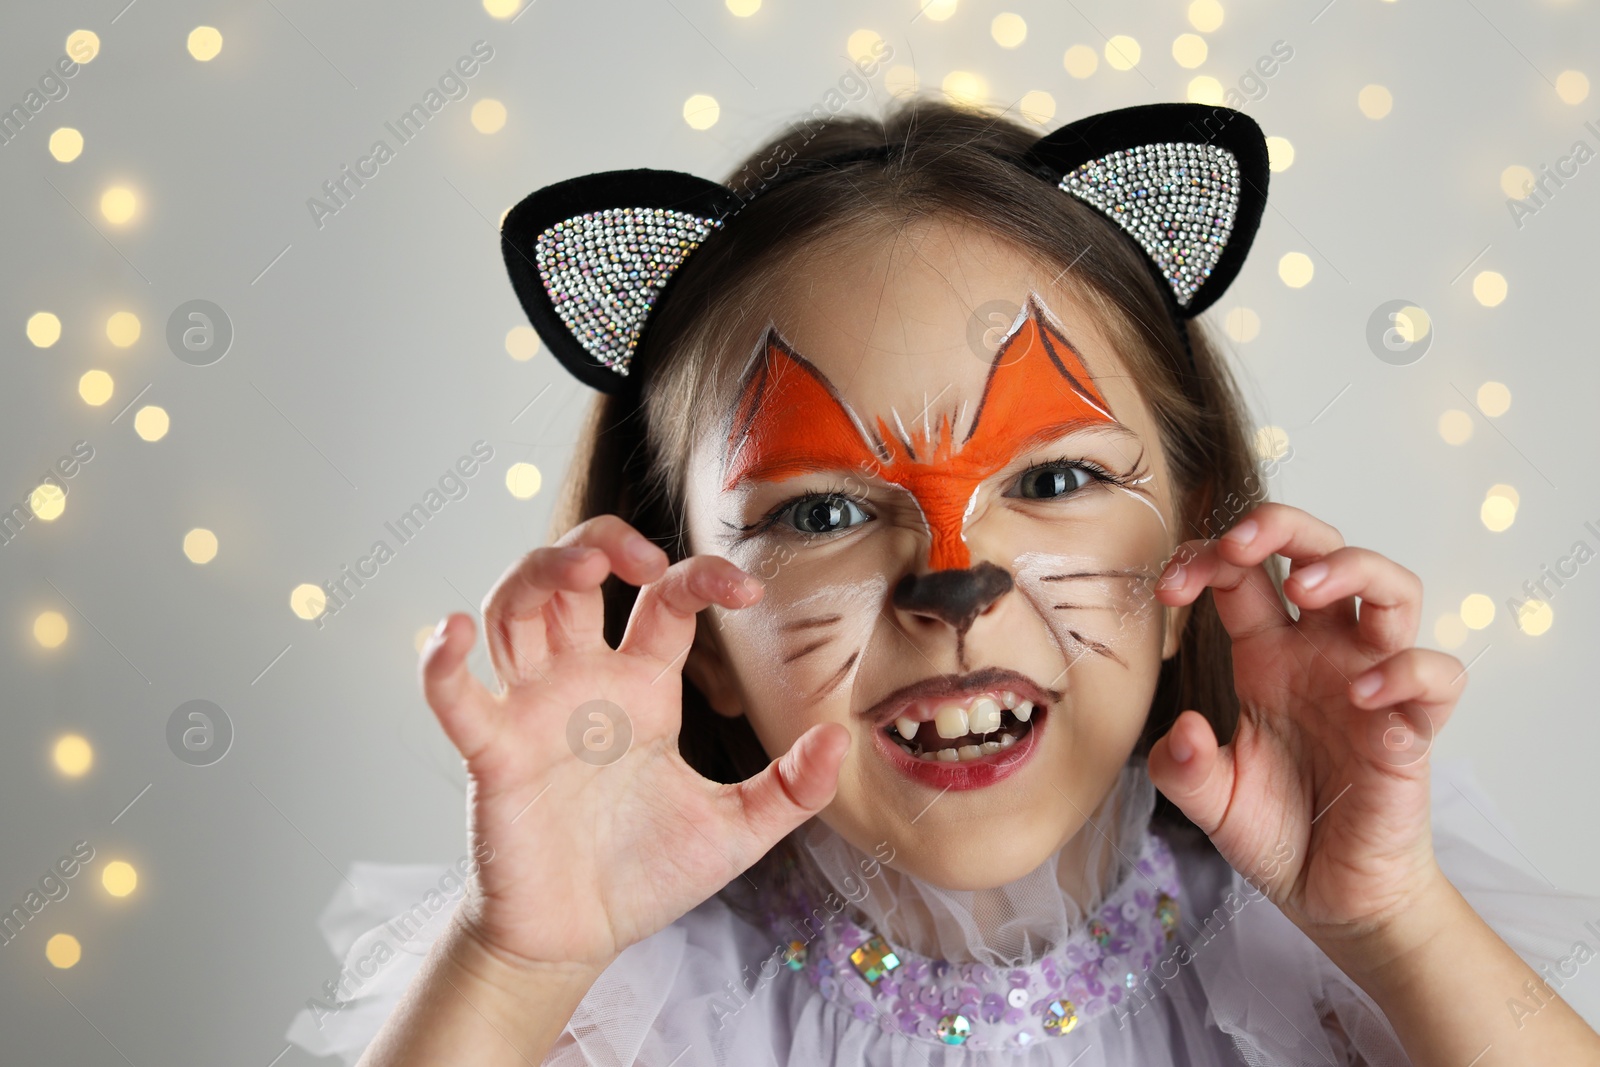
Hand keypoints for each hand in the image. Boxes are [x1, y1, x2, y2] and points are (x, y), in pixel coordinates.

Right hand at [419, 515, 849, 970]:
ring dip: (538, 574)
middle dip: (601, 543)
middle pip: (574, 577)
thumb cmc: (646, 874)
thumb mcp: (736, 831)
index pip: (665, 600)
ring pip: (515, 609)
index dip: (701, 577)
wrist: (579, 940)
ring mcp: (534, 711)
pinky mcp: (494, 755)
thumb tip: (841, 741)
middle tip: (642, 555)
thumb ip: (790, 788)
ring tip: (578, 567)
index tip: (747, 587)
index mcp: (643, 687)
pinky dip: (443, 664)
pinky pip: (457, 700)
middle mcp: (584, 683)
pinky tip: (454, 634)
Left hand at [1144, 502, 1465, 946]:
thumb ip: (1182, 768)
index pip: (1243, 574)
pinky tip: (1366, 694)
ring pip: (1392, 588)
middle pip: (1322, 550)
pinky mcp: (1415, 728)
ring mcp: (1372, 684)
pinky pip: (1438, 677)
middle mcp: (1322, 655)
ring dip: (1352, 568)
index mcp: (1267, 655)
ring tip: (1305, 589)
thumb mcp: (1210, 801)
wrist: (1331, 896)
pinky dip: (1409, 671)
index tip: (1168, 586)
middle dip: (1282, 526)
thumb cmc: (1277, 832)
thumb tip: (1180, 728)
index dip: (1205, 560)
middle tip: (1238, 543)